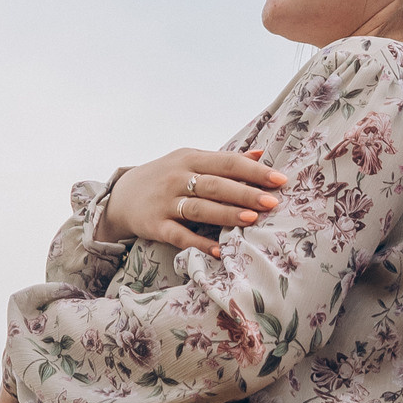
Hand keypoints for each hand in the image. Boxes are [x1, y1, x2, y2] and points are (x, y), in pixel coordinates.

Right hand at [100, 149, 287, 257]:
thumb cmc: (166, 176)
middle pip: (215, 185)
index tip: (280, 180)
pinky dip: (198, 243)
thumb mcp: (191, 160)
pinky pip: (179, 235)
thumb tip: (261, 153)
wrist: (121, 195)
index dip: (254, 171)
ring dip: (226, 214)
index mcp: (190, 158)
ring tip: (252, 219)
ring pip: (199, 209)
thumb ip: (224, 159)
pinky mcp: (155, 225)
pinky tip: (218, 250)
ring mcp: (165, 202)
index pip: (227, 162)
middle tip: (272, 202)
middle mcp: (177, 177)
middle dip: (246, 193)